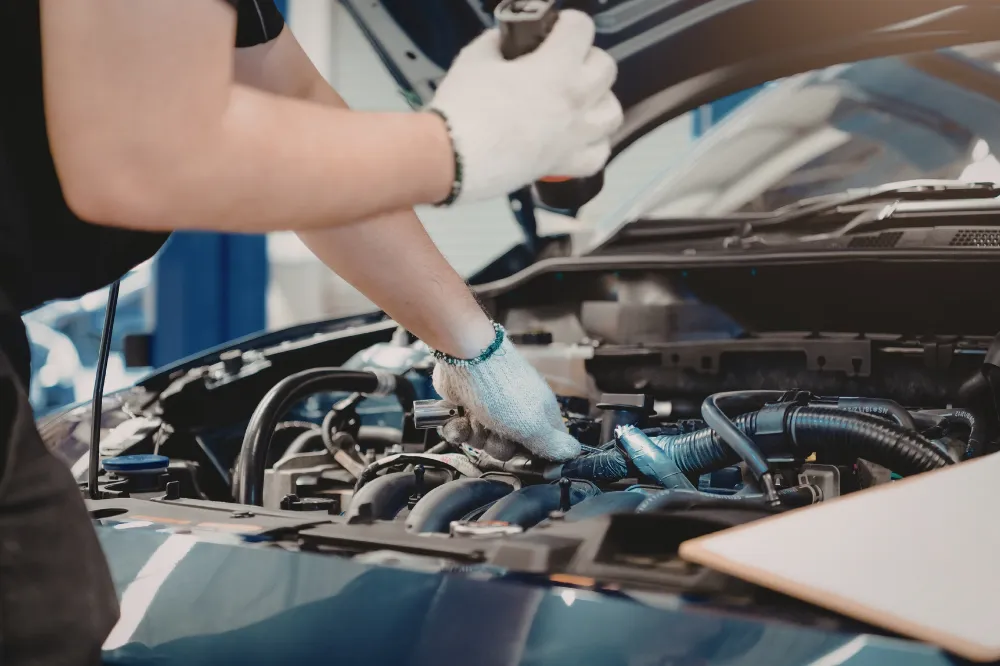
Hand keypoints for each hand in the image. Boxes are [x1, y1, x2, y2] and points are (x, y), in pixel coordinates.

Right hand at [427, 9, 622, 203]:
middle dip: (588, 58)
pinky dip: (594, 144)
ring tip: (579, 100)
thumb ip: (496, 44)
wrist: (453, 158)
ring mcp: (574, 135)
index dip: (569, 23)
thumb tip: (503, 42)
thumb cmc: (463, 109)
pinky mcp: (564, 164)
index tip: (557, 28)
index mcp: (556, 68)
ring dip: (600, 101)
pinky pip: (599, 155)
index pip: (582, 28)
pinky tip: (578, 137)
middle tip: (566, 62)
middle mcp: (574, 101)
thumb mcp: (474, 59)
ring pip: (612, 112)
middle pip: (607, 67)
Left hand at [432, 330, 581, 461]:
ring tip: (474, 419)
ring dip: (474, 435)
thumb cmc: (503, 389)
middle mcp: (517, 414)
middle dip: (496, 446)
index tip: (523, 453)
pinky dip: (457, 428)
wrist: (467, 359)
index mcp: (541, 416)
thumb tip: (574, 453)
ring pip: (483, 443)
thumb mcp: (534, 425)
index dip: (533, 456)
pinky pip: (463, 431)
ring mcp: (491, 410)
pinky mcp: (468, 406)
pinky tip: (459, 419)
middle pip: (509, 451)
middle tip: (495, 431)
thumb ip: (552, 445)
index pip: (545, 447)